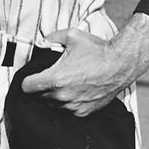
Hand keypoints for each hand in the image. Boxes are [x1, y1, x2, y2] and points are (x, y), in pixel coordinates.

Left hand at [19, 15, 148, 116]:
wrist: (121, 64)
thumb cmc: (97, 50)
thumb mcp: (71, 36)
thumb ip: (50, 38)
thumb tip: (40, 43)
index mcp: (55, 79)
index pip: (26, 87)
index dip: (27, 80)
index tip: (31, 75)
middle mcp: (62, 96)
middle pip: (38, 97)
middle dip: (39, 88)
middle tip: (47, 76)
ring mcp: (73, 106)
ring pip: (52, 105)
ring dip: (52, 96)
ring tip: (61, 83)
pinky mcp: (84, 112)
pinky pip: (67, 110)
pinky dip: (66, 102)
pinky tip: (72, 90)